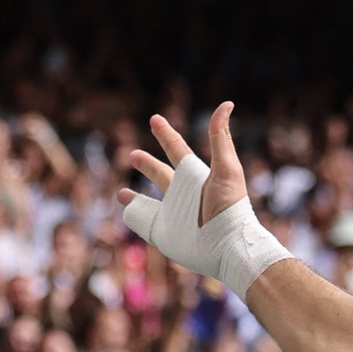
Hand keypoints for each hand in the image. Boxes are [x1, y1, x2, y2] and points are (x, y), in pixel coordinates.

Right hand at [118, 102, 289, 297]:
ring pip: (149, 202)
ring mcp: (173, 215)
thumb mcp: (227, 169)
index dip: (166, 134)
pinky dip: (133, 216)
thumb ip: (220, 137)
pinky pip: (144, 223)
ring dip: (134, 196)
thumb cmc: (231, 208)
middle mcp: (183, 195)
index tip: (155, 119)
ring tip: (121, 192)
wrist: (230, 248)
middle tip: (131, 154)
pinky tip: (124, 213)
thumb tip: (227, 104)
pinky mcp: (165, 234)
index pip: (178, 150)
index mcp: (196, 176)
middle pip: (161, 174)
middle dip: (147, 164)